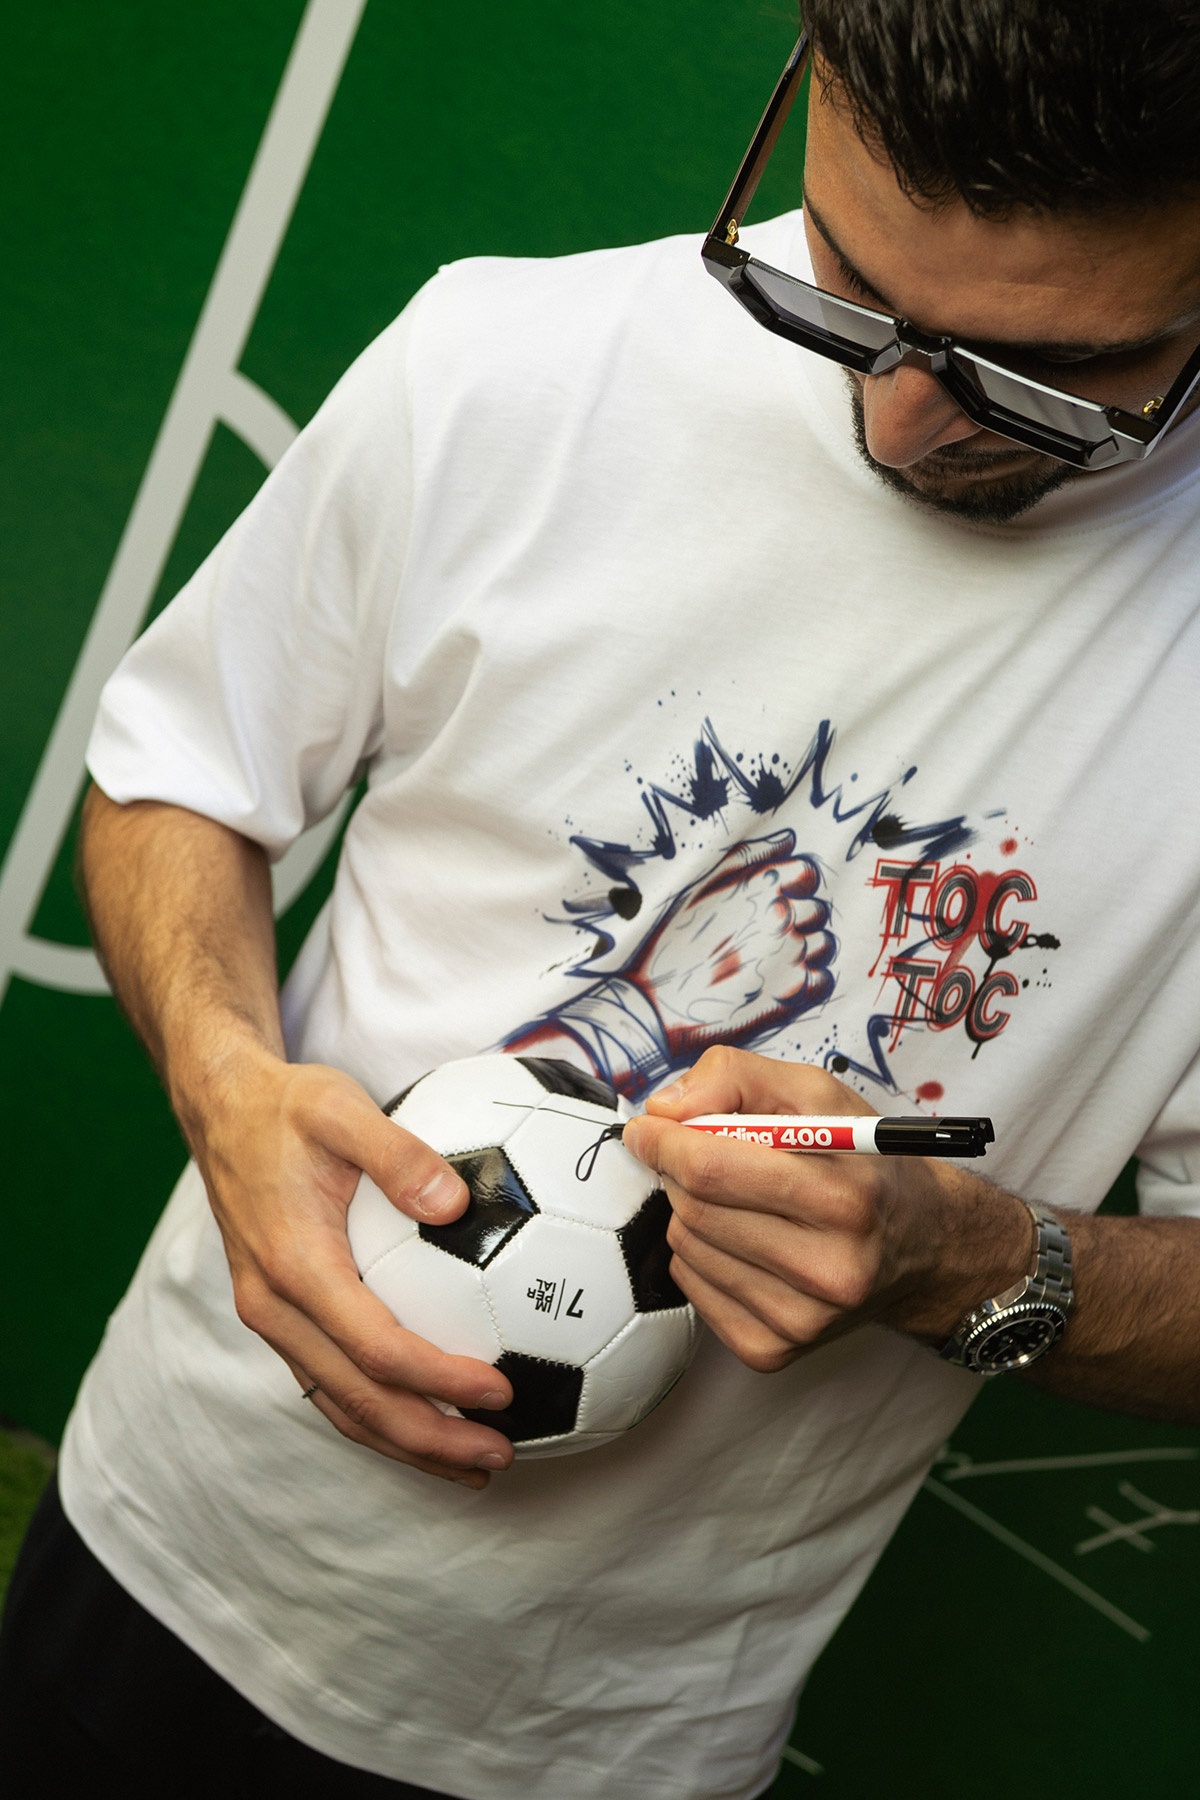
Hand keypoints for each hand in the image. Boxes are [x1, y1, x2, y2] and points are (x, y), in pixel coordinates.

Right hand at [182, 1042, 514, 1487]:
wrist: (219, 1109)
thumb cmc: (286, 1106)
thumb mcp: (339, 1107)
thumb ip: (398, 1153)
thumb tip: (457, 1200)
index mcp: (293, 1266)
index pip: (376, 1346)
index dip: (439, 1378)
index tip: (499, 1389)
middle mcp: (275, 1307)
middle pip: (358, 1399)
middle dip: (429, 1439)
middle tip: (500, 1456)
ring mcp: (273, 1318)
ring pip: (341, 1404)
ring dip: (407, 1441)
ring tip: (474, 1463)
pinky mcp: (281, 1316)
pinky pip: (332, 1382)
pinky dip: (381, 1412)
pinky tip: (429, 1416)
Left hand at [621, 1047, 1031, 1371]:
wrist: (922, 1245)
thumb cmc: (862, 1161)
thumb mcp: (817, 1093)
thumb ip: (737, 1077)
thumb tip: (662, 1108)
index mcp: (844, 1198)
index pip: (713, 1168)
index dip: (665, 1141)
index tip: (648, 1128)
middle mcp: (829, 1269)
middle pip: (693, 1210)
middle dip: (681, 1173)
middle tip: (699, 1157)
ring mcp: (802, 1320)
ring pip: (686, 1249)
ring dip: (691, 1213)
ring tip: (737, 1201)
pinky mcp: (774, 1351)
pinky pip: (692, 1288)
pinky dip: (700, 1256)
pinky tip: (742, 1242)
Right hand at [625, 832, 834, 1049]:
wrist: (657, 1007)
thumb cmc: (672, 944)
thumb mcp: (701, 888)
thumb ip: (748, 857)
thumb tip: (789, 839)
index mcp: (761, 886)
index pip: (806, 874)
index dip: (793, 889)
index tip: (773, 905)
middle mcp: (782, 916)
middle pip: (817, 911)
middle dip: (798, 922)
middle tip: (761, 941)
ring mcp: (791, 955)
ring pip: (824, 945)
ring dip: (806, 952)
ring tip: (769, 964)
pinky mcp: (793, 994)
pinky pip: (823, 980)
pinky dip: (807, 984)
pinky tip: (777, 986)